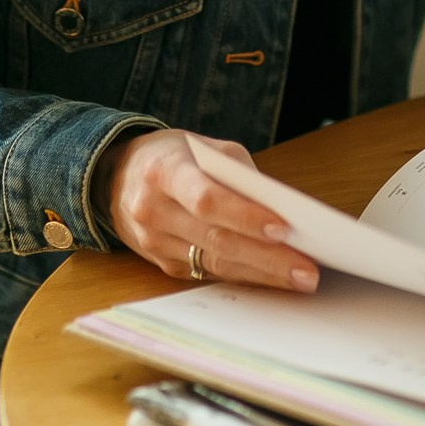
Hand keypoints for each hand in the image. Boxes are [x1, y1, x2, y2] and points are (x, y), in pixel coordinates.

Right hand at [94, 128, 319, 290]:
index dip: (245, 216)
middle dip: (267, 257)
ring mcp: (155, 242)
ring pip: (214, 263)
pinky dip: (244, 275)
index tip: (284, 228)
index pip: (207, 198)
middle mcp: (153, 210)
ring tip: (300, 278)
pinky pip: (209, 273)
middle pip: (216, 240)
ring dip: (262, 274)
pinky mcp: (163, 264)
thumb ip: (238, 173)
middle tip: (307, 269)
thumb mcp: (202, 147)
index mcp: (164, 171)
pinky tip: (272, 277)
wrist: (117, 176)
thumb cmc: (171, 157)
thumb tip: (281, 207)